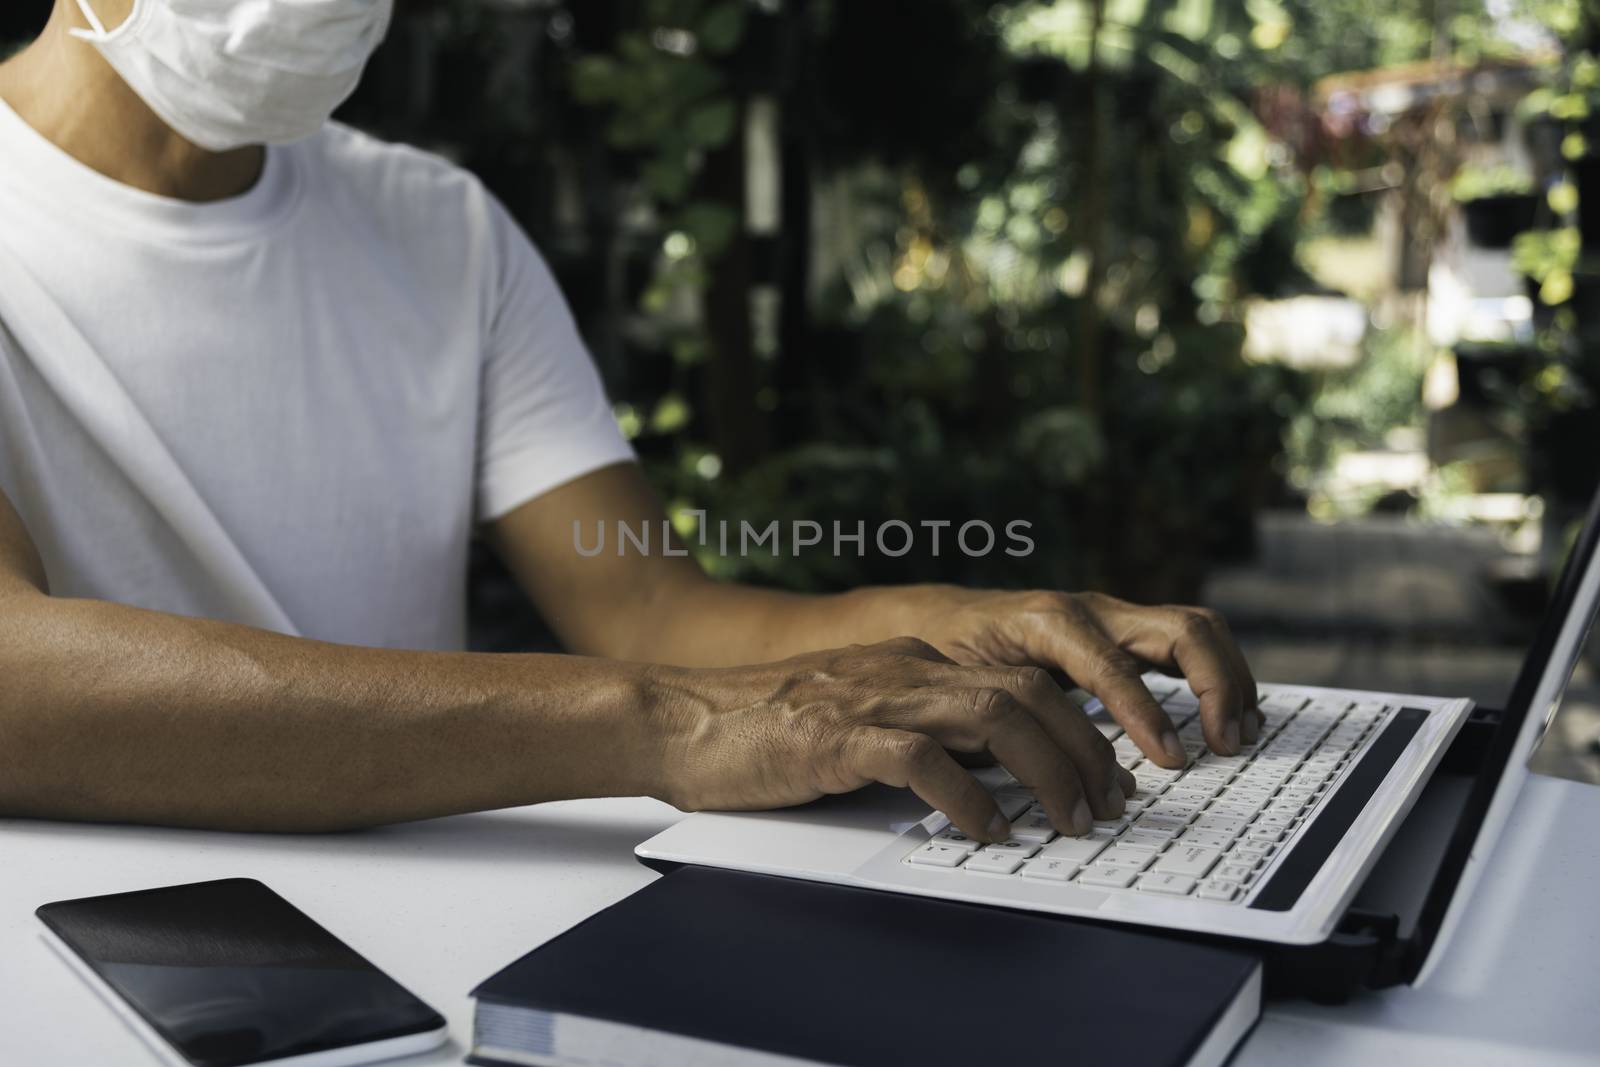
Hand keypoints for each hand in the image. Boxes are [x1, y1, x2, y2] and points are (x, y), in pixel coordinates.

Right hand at [645, 637, 1134, 841]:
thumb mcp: (858, 719)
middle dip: (1082, 749)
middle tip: (1105, 805)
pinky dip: (966, 796)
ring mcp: (869, 698)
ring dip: (1044, 771)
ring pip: (991, 714)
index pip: (1020, 681)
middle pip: (1024, 693)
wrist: (674, 718)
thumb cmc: (759, 730)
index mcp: (911, 661)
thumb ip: (921, 732)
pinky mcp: (833, 736)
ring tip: (1065, 820)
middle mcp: (901, 669)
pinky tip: (986, 830)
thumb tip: (994, 776)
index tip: (1102, 777)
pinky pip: (921, 759)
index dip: (1076, 728)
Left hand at [914, 588, 1262, 768]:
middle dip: (1216, 685)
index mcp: (1048, 623)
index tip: (1173, 760)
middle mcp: (1091, 611)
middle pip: (1180, 630)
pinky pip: (1187, 643)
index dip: (1146, 714)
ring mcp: (1114, 617)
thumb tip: (1031, 782)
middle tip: (1228, 743)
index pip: (1112, 666)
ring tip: (1241, 733)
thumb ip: (1000, 723)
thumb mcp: (963, 688)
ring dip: (1229, 679)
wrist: (936, 619)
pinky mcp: (1125, 632)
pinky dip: (1217, 676)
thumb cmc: (946, 658)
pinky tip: (1225, 718)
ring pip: (1196, 630)